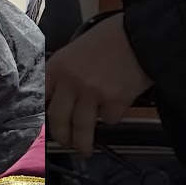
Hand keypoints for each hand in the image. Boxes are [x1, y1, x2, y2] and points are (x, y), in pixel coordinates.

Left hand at [46, 13, 151, 156]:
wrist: (143, 34)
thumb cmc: (112, 36)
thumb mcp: (79, 48)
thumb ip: (67, 71)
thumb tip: (62, 95)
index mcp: (58, 66)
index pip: (42, 97)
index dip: (43, 114)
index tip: (45, 124)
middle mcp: (71, 82)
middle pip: (58, 119)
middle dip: (61, 136)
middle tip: (65, 142)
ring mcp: (91, 94)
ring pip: (80, 129)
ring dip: (81, 143)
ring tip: (83, 150)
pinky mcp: (114, 103)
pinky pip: (108, 120)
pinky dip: (111, 117)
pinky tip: (116, 107)